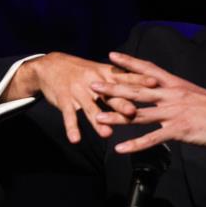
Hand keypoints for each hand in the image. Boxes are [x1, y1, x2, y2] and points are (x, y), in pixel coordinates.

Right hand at [3, 52, 157, 142]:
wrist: (50, 66)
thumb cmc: (80, 71)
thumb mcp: (99, 71)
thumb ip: (118, 81)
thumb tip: (144, 87)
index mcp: (104, 74)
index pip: (125, 77)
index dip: (140, 80)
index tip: (155, 83)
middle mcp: (93, 82)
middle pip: (110, 94)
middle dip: (121, 103)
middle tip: (133, 112)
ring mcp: (77, 91)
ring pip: (90, 108)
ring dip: (97, 121)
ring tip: (106, 134)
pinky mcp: (63, 100)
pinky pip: (69, 116)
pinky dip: (72, 128)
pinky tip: (76, 139)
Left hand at [90, 52, 205, 152]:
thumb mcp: (196, 96)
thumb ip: (178, 96)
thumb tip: (167, 96)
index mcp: (177, 84)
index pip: (148, 69)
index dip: (128, 63)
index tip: (111, 56)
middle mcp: (172, 95)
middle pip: (136, 90)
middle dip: (112, 87)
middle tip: (92, 84)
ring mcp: (174, 113)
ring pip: (138, 114)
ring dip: (116, 117)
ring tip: (97, 118)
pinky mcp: (179, 131)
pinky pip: (152, 139)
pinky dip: (134, 145)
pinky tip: (120, 149)